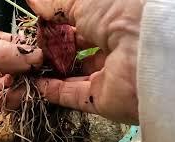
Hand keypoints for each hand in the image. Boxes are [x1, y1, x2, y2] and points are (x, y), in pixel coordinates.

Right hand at [27, 0, 143, 123]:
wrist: (145, 50)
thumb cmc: (119, 13)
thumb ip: (55, 3)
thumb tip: (35, 2)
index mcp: (114, 20)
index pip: (81, 25)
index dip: (58, 25)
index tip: (39, 27)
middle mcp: (113, 48)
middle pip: (78, 50)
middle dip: (54, 48)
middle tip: (34, 47)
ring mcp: (108, 75)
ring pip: (74, 74)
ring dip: (51, 70)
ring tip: (29, 66)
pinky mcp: (102, 99)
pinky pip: (72, 95)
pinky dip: (52, 91)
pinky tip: (34, 83)